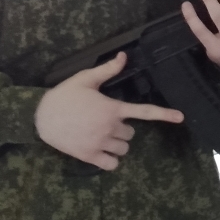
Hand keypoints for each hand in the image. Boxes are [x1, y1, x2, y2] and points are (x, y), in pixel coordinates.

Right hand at [36, 53, 183, 169]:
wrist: (38, 116)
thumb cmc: (63, 96)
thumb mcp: (85, 79)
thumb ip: (108, 69)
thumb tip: (124, 55)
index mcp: (112, 108)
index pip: (144, 111)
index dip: (164, 114)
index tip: (181, 117)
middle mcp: (109, 127)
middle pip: (130, 133)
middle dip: (122, 128)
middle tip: (104, 122)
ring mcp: (100, 143)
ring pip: (123, 149)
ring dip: (116, 144)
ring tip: (100, 135)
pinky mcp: (88, 156)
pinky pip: (111, 164)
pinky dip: (110, 160)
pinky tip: (100, 152)